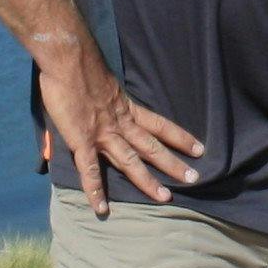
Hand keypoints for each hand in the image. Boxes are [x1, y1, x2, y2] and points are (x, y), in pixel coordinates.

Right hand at [39, 40, 200, 216]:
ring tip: (166, 198)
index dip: (180, 137)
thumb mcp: (101, 84)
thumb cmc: (81, 65)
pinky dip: (95, 190)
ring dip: (148, 180)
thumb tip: (98, 110)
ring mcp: (102, 134)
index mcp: (125, 108)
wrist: (68, 59)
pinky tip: (101, 209)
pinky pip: (89, 170)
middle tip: (194, 179)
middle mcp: (120, 124)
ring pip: (130, 161)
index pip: (159, 125)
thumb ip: (102, 101)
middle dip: (173, 163)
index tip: (199, 149)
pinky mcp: (82, 141)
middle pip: (151, 147)